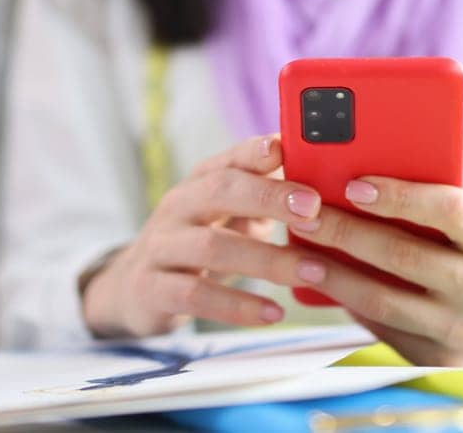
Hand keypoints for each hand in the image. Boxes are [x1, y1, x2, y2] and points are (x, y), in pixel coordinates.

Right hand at [80, 133, 331, 337]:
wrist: (135, 288)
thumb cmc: (203, 241)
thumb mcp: (230, 213)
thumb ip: (267, 193)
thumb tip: (328, 172)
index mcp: (200, 181)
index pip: (230, 157)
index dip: (257, 152)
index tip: (289, 150)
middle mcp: (178, 206)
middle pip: (219, 191)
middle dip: (269, 197)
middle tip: (314, 210)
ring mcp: (161, 247)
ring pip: (213, 246)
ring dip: (267, 260)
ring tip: (312, 272)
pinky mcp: (153, 289)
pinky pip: (195, 295)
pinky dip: (237, 306)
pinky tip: (273, 313)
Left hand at [286, 116, 462, 365]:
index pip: (451, 211)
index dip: (401, 196)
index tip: (355, 183)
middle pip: (406, 257)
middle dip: (349, 233)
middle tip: (306, 212)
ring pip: (385, 302)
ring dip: (336, 276)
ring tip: (299, 251)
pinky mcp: (441, 359)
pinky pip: (386, 329)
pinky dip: (350, 305)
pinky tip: (322, 282)